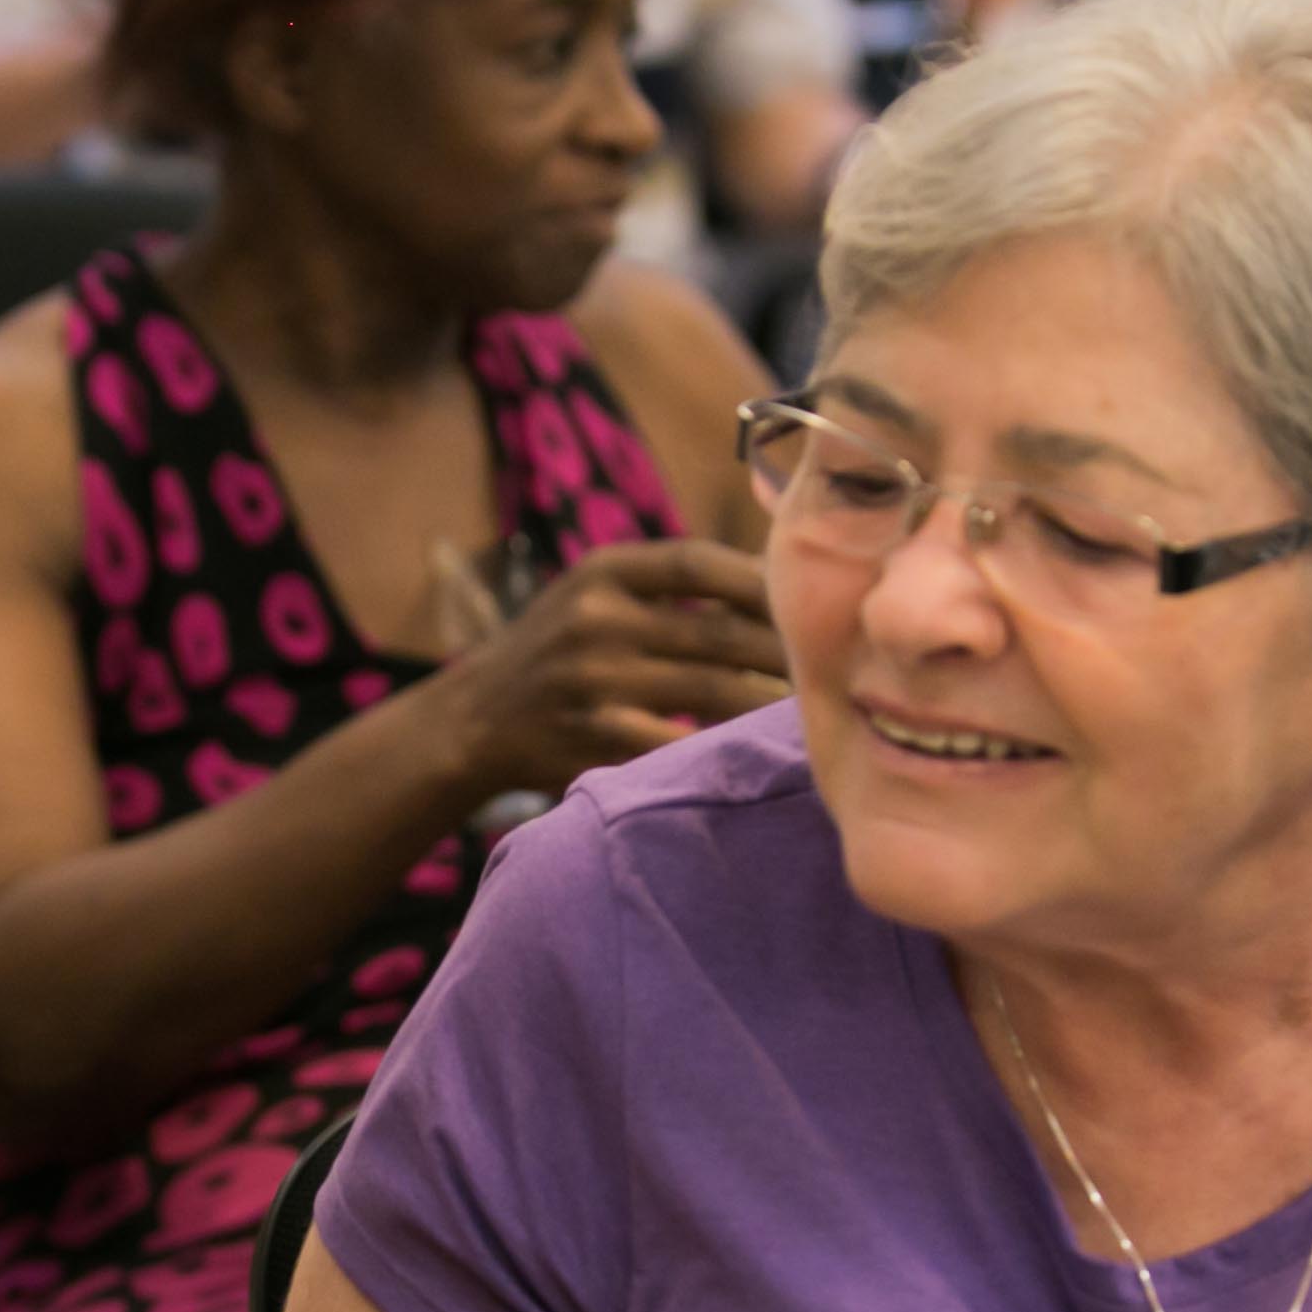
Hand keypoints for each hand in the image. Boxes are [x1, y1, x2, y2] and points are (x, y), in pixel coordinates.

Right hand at [429, 538, 789, 800]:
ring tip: (820, 707)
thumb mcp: (593, 595)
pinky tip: (761, 750)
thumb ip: (668, 584)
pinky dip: (725, 746)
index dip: (763, 580)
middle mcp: (595, 621)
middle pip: (719, 632)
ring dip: (771, 703)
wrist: (471, 722)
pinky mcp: (593, 740)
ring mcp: (592, 683)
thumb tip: (780, 577)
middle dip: (788, 652)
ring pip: (713, 691)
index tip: (813, 600)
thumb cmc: (557, 651)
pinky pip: (680, 742)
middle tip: (841, 666)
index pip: (699, 562)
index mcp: (601, 573)